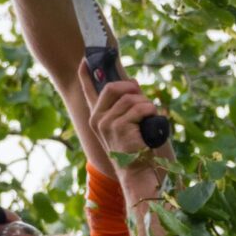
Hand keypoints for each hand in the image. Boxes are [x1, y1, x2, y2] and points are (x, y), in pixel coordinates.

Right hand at [77, 60, 160, 181]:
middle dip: (132, 88)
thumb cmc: (139, 151)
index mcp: (98, 118)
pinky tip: (150, 125)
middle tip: (143, 98)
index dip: (86, 73)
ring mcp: (106, 124)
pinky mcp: (119, 128)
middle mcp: (97, 120)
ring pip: (130, 98)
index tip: (85, 59)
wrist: (141, 176)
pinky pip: (140, 108)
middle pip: (112, 87)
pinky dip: (150, 112)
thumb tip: (132, 82)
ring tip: (149, 120)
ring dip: (146, 105)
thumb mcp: (131, 123)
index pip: (88, 90)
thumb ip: (128, 104)